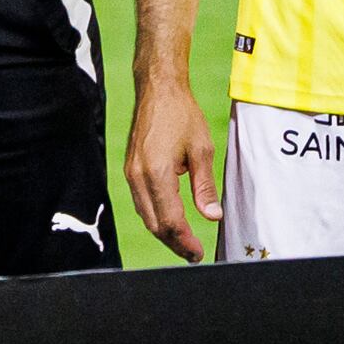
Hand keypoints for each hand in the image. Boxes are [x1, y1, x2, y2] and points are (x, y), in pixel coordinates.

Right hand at [127, 80, 221, 261]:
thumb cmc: (182, 115)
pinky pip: (141, 202)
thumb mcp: (202, 150)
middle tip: (193, 254)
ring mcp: (130, 174)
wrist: (158, 90)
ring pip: (145, 216)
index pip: (170, 220)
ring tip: (184, 243)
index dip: (184, 241)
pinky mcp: (130, 170)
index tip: (198, 253)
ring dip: (164, 233)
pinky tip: (170, 221)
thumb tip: (212, 217)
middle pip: (154, 224)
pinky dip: (155, 217)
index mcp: (157, 173)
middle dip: (174, 242)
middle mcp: (138, 177)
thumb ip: (204, 187)